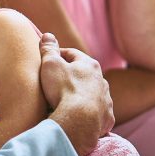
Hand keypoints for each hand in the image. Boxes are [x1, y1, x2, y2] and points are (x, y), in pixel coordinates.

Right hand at [40, 33, 114, 155]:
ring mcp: (106, 100)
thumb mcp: (50, 64)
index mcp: (90, 65)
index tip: (47, 60)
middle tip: (56, 81)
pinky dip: (89, 113)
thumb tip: (48, 35)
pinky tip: (80, 118)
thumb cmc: (64, 89)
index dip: (58, 55)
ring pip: (93, 94)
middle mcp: (102, 81)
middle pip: (84, 74)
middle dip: (72, 76)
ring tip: (67, 101)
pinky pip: (98, 113)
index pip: (72, 54)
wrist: (79, 121)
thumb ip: (49, 49)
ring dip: (82, 95)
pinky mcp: (107, 118)